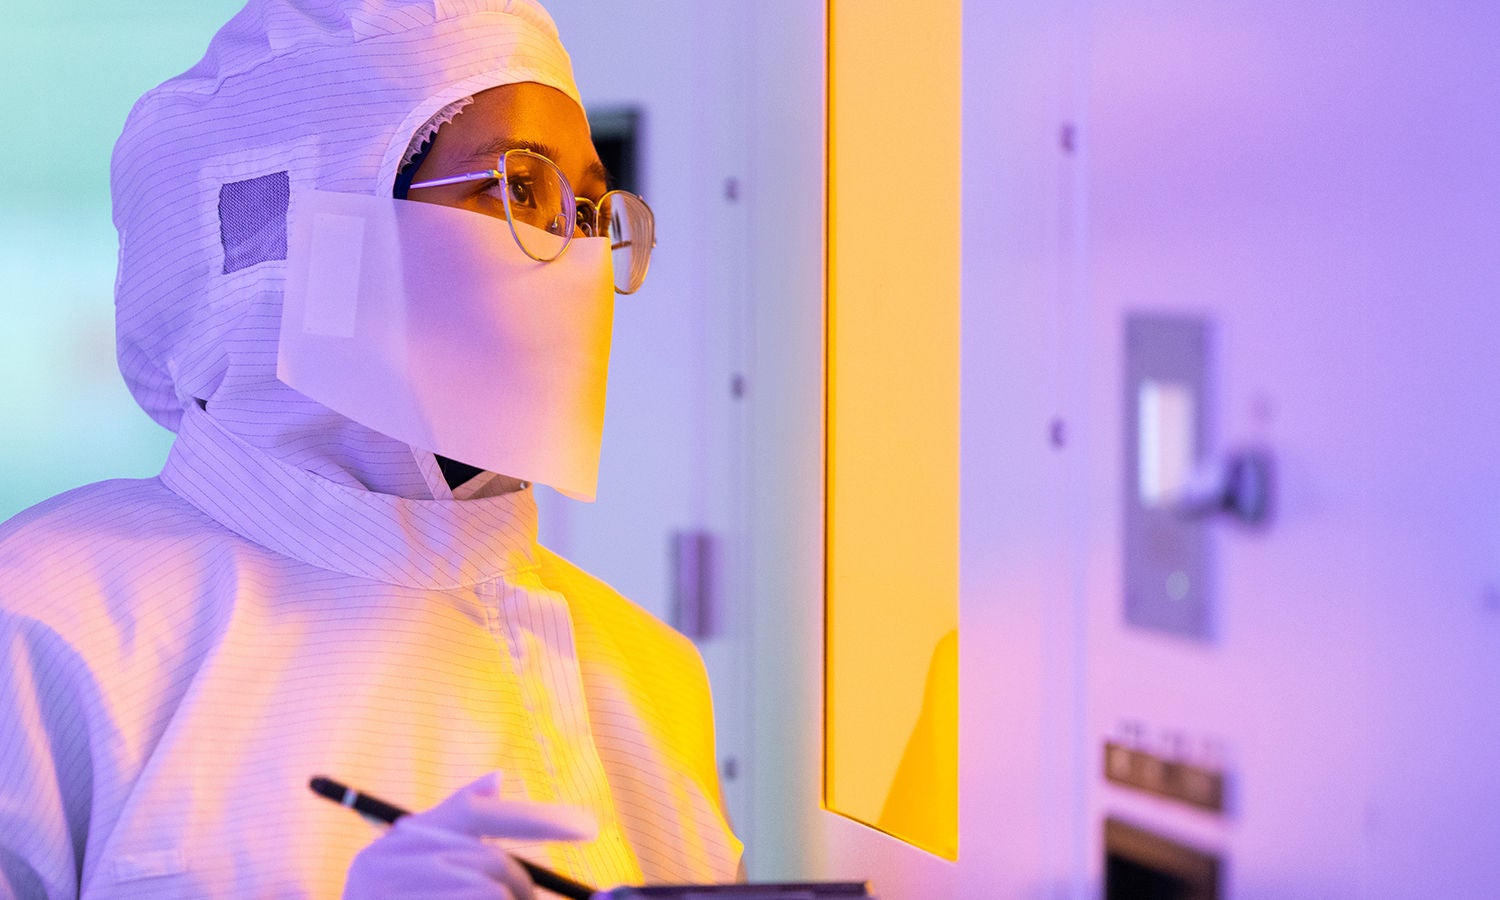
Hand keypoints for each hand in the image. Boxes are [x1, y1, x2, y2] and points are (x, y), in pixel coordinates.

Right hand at [343, 772, 596, 898]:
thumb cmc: (397, 897)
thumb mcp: (417, 860)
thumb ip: (456, 820)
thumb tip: (496, 777)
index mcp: (400, 840)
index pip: (478, 814)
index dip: (538, 819)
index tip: (589, 826)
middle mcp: (391, 866)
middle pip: (492, 868)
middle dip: (521, 888)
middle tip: (531, 897)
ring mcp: (396, 896)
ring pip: (493, 895)